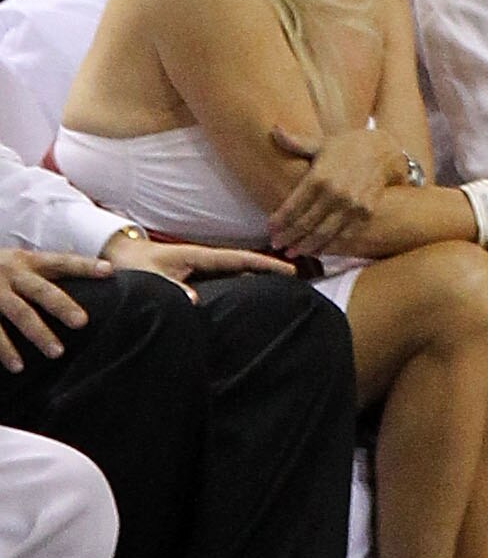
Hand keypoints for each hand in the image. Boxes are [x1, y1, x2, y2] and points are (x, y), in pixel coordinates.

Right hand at [0, 244, 101, 365]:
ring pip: (20, 313)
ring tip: (57, 352)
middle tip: (83, 322)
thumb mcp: (16, 261)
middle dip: (62, 306)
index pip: (60, 261)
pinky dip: (5, 350)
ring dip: (38, 333)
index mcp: (27, 261)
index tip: (108, 270)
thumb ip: (41, 270)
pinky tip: (18, 367)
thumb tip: (87, 275)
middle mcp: (12, 273)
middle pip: (42, 290)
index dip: (84, 265)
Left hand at [109, 234, 289, 281]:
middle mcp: (205, 260)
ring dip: (256, 278)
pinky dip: (241, 285)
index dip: (264, 263)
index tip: (288, 268)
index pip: (238, 259)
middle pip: (244, 265)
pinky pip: (224, 280)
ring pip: (235, 273)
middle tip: (297, 279)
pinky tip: (249, 296)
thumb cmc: (135, 266)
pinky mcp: (194, 277)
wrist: (120, 256)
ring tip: (280, 291)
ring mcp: (201, 268)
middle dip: (269, 270)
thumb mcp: (151, 277)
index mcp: (199, 256)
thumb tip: (195, 301)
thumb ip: (171, 288)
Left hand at [266, 123, 405, 260]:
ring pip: (322, 234)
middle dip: (288, 236)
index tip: (270, 228)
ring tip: (293, 252)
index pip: (292, 206)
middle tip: (277, 244)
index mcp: (320, 176)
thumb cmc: (349, 146)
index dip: (278, 221)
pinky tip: (317, 250)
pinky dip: (328, 245)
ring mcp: (351, 205)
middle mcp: (334, 193)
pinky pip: (342, 235)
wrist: (385, 150)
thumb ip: (297, 142)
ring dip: (305, 246)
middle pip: (304, 223)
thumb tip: (274, 129)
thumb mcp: (322, 143)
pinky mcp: (364, 213)